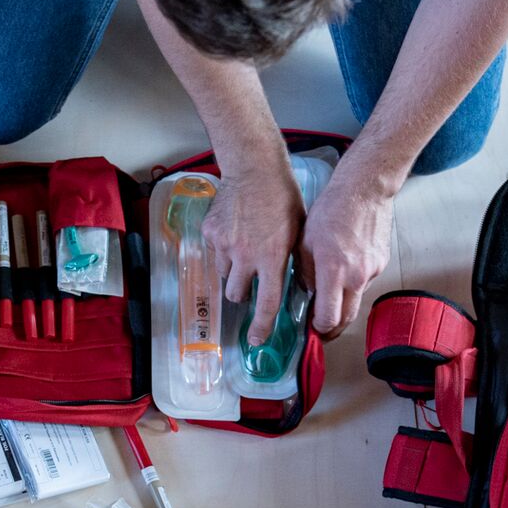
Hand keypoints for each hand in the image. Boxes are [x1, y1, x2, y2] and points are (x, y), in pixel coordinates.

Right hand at [203, 156, 304, 345]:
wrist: (254, 168)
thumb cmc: (282, 197)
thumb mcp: (298, 232)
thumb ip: (289, 260)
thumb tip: (290, 284)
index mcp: (272, 257)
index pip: (266, 303)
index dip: (261, 326)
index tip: (257, 340)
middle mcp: (245, 255)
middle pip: (236, 295)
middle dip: (242, 293)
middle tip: (250, 279)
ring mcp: (224, 245)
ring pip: (223, 274)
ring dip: (232, 270)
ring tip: (244, 247)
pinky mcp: (210, 233)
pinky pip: (214, 252)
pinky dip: (223, 249)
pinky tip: (235, 230)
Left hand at [301, 163, 394, 340]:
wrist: (365, 189)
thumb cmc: (331, 210)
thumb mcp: (305, 242)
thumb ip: (305, 274)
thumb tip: (309, 294)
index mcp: (334, 272)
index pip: (329, 318)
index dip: (319, 330)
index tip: (311, 330)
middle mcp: (357, 277)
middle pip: (347, 319)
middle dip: (333, 329)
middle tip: (321, 331)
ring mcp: (373, 271)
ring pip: (356, 299)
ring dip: (343, 302)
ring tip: (330, 291)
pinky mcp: (382, 263)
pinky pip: (365, 281)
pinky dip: (353, 282)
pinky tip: (345, 265)